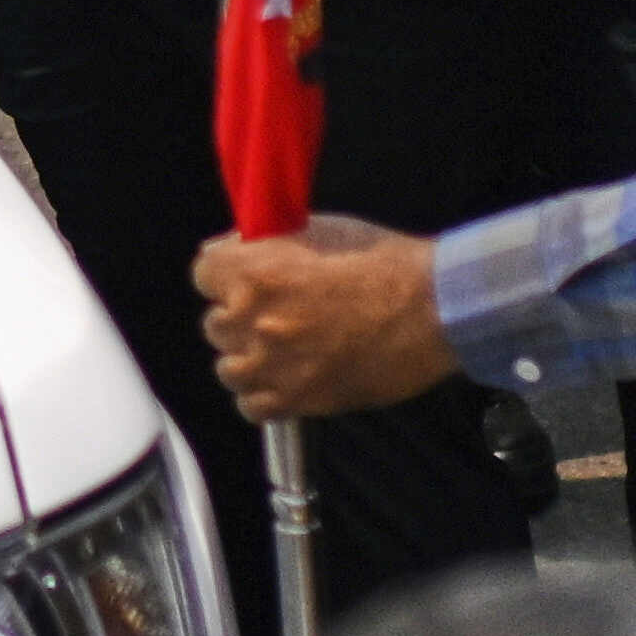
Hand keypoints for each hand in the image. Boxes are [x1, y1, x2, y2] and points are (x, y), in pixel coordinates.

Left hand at [193, 215, 450, 418]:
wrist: (433, 309)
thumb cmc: (384, 262)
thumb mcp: (321, 229)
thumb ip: (266, 242)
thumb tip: (226, 249)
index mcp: (256, 271)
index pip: (202, 274)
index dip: (224, 274)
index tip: (242, 278)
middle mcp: (254, 320)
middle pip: (215, 324)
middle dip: (239, 317)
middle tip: (274, 314)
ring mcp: (274, 365)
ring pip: (229, 368)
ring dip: (249, 358)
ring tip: (280, 351)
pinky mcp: (298, 400)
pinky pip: (252, 407)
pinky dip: (262, 396)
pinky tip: (284, 381)